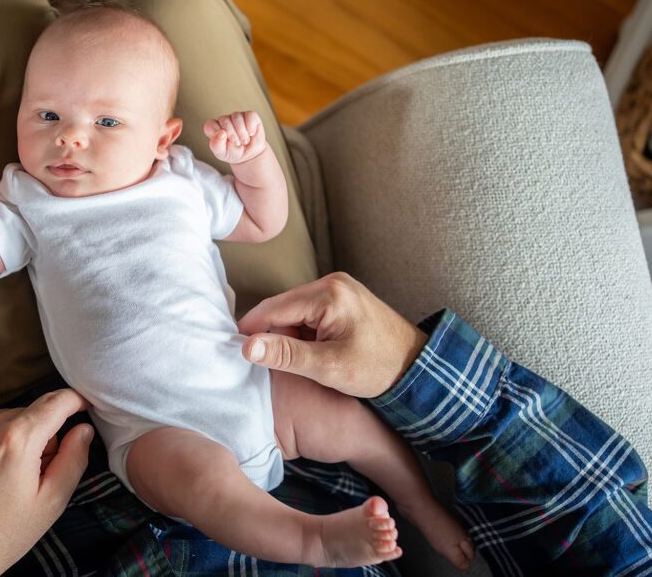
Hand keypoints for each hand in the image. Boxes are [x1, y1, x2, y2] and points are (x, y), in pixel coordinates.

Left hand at [0, 389, 92, 575]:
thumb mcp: (50, 503)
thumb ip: (73, 459)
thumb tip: (83, 430)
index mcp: (16, 440)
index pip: (55, 401)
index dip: (75, 400)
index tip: (84, 406)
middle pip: (27, 414)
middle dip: (40, 434)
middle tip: (38, 472)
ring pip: (0, 422)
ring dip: (11, 439)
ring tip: (6, 480)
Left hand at [204, 110, 266, 164]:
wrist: (250, 155)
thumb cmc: (233, 153)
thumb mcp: (222, 153)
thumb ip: (216, 145)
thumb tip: (221, 133)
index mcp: (214, 128)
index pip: (210, 125)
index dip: (217, 133)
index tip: (225, 142)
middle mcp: (224, 120)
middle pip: (224, 120)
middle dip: (232, 135)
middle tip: (237, 144)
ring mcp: (237, 116)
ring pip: (237, 117)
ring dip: (242, 132)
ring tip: (244, 141)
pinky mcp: (250, 116)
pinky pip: (250, 116)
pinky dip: (251, 127)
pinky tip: (251, 133)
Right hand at [236, 273, 427, 397]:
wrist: (417, 368)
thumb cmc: (378, 369)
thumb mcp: (329, 367)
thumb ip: (286, 355)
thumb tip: (247, 347)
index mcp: (328, 294)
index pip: (273, 308)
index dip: (251, 330)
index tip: (234, 351)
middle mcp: (332, 283)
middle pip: (282, 307)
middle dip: (270, 334)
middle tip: (261, 364)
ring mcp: (338, 289)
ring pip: (293, 311)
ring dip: (286, 335)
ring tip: (288, 362)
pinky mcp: (342, 299)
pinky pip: (308, 313)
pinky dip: (301, 333)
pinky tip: (305, 353)